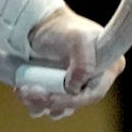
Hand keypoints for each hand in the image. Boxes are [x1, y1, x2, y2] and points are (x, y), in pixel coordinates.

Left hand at [17, 6, 124, 120]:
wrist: (37, 24)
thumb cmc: (60, 27)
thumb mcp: (76, 38)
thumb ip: (83, 60)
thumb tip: (75, 87)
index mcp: (108, 68)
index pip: (93, 94)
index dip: (72, 100)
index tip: (50, 97)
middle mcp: (94, 80)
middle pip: (75, 103)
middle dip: (50, 101)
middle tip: (28, 91)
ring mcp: (76, 86)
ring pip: (60, 108)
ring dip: (39, 104)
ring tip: (23, 91)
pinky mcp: (59, 89)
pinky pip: (48, 106)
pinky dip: (35, 103)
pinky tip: (22, 92)